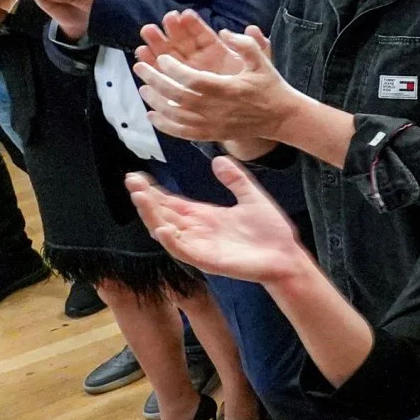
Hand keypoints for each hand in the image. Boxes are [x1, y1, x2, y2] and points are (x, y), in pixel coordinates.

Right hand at [125, 157, 308, 284]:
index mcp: (206, 217)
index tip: (137, 176)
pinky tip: (161, 228)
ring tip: (139, 196)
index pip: (172, 203)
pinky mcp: (209, 261)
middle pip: (164, 214)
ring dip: (152, 215)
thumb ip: (235, 180)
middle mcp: (199, 231)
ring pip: (167, 231)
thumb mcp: (252, 197)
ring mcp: (201, 246)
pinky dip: (172, 241)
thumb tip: (219, 159)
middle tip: (131, 180)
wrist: (288, 257)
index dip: (154, 191)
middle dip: (146, 198)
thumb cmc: (271, 233)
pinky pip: (184, 251)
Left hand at [133, 19, 294, 145]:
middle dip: (156, 81)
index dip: (174, 69)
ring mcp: (214, 124)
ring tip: (143, 88)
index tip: (163, 58)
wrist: (282, 118)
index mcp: (228, 88)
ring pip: (177, 115)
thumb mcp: (262, 60)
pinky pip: (183, 133)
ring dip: (156, 102)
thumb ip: (246, 44)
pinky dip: (165, 126)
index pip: (194, 80)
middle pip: (179, 97)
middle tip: (140, 68)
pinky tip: (152, 115)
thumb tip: (224, 31)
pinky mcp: (212, 134)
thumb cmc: (270, 86)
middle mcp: (218, 108)